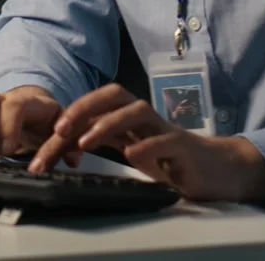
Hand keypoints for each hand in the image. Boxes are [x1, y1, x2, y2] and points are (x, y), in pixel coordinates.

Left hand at [28, 84, 264, 205]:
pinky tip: (132, 155)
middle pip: (115, 95)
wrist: (214, 169)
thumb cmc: (168, 158)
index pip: (98, 103)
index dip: (74, 112)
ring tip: (86, 142)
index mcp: (130, 116)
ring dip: (109, 123)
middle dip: (85, 107)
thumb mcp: (129, 148)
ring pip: (137, 111)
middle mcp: (145, 116)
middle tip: (60, 129)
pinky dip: (147, 146)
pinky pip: (165, 140)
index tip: (51, 133)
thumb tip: (63, 145)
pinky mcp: (183, 147)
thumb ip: (103, 142)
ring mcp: (164, 128)